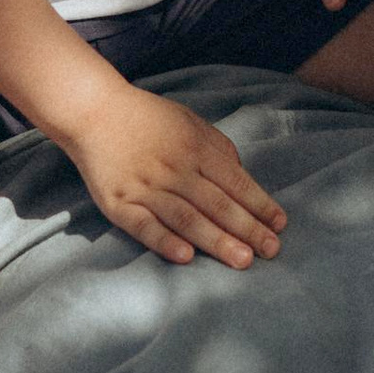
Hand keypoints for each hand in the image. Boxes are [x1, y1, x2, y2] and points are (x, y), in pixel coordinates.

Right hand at [60, 79, 288, 270]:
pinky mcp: (119, 203)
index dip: (259, 205)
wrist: (94, 112)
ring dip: (216, 241)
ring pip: (187, 219)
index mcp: (195, 148)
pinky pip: (144, 227)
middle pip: (217, 204)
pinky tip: (186, 257)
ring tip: (242, 260)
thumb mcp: (191, 122)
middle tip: (271, 251)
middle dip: (247, 229)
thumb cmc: (149, 119)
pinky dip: (165, 242)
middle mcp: (174, 169)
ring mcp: (145, 187)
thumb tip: (242, 178)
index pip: (235, 182)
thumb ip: (219, 149)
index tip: (279, 225)